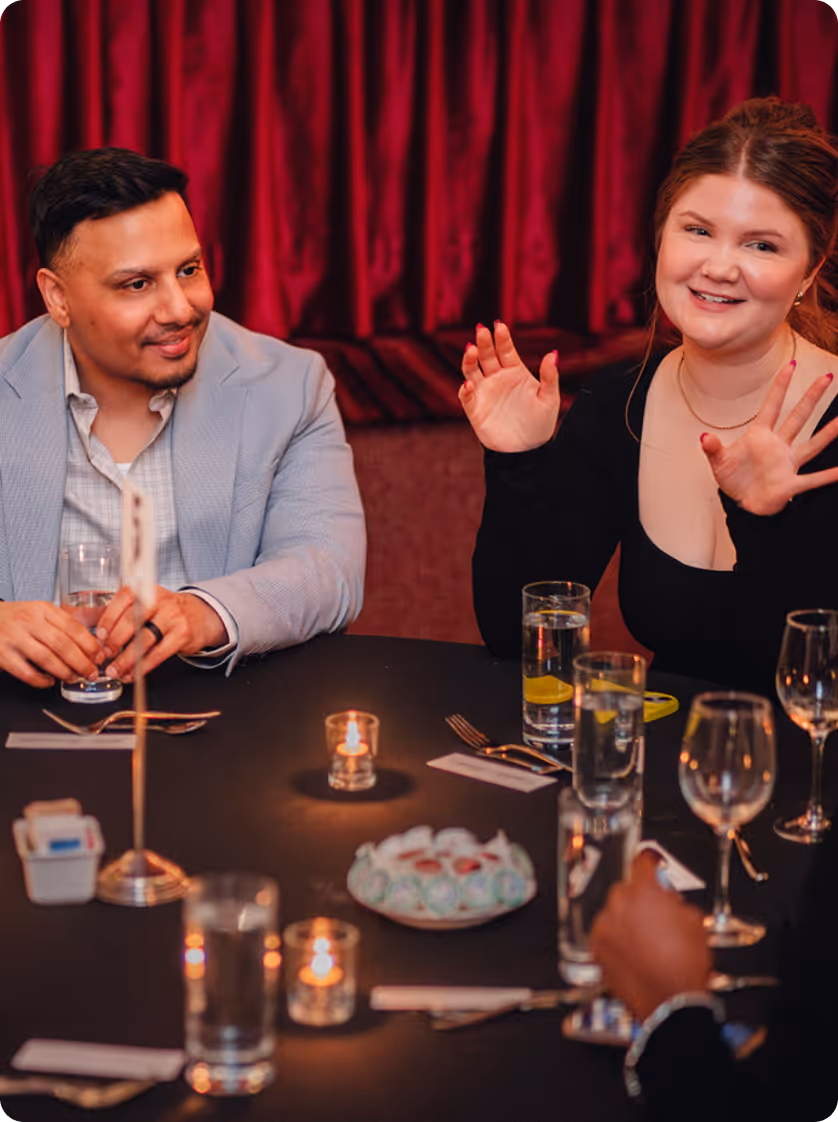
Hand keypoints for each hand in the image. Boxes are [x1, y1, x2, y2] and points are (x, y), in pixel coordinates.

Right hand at [0, 600, 103, 687]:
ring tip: (74, 678)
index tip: (99, 656)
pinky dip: (41, 680)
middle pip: (63, 644)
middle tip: (91, 673)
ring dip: (65, 672)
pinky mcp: (3, 655)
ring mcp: (14, 638)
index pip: (73, 627)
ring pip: (47, 659)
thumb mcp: (38, 612)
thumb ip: (60, 624)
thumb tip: (90, 645)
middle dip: (82, 662)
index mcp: (42, 609)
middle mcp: (29, 621)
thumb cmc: (15, 618)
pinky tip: (50, 681)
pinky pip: (27, 673)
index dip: (89, 645)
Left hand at [96, 586, 227, 679]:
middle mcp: (160, 600)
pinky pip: (159, 654)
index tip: (100, 636)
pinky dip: (143, 667)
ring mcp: (173, 617)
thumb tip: (101, 637)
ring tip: (115, 670)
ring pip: (144, 640)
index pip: (123, 600)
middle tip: (105, 655)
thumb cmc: (167, 612)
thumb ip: (126, 613)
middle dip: (115, 641)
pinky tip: (134, 674)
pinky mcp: (182, 634)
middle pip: (132, 621)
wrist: (200, 615)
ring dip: (126, 659)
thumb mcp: (148, 603)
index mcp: (147, 590)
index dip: (108, 620)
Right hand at [459, 321, 559, 450]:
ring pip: (471, 370)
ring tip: (471, 350)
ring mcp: (485, 392)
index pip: (506, 350)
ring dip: (469, 359)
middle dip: (483, 342)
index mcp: (515, 372)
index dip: (501, 337)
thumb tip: (552, 353)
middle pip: (487, 355)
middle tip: (481, 330)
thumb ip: (550, 377)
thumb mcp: (549, 399)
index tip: (499, 326)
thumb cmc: (540, 424)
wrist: (527, 450)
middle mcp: (497, 378)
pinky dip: (465, 389)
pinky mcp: (475, 409)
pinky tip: (469, 383)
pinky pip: (466, 396)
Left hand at [590, 852, 710, 1022]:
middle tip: (656, 917)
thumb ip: (675, 902)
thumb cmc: (685, 965)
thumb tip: (668, 901)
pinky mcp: (596, 949)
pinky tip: (633, 952)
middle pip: (626, 889)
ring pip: (613, 913)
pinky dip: (615, 939)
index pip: (642, 861)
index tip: (651, 862)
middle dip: (639, 899)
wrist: (672, 1002)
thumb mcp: (694, 921)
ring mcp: (605, 927)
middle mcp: (619, 904)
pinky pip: (605, 935)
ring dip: (625, 920)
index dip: (650, 860)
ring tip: (646, 941)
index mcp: (644, 892)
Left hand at [701, 364, 837, 515]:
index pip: (772, 406)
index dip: (780, 386)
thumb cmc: (733, 479)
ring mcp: (787, 463)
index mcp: (759, 436)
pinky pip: (812, 479)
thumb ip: (713, 449)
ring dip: (828, 432)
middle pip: (798, 417)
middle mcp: (778, 446)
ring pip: (812, 444)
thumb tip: (704, 437)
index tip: (790, 365)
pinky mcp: (790, 484)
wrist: (742, 504)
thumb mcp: (719, 462)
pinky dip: (828, 476)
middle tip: (827, 377)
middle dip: (812, 397)